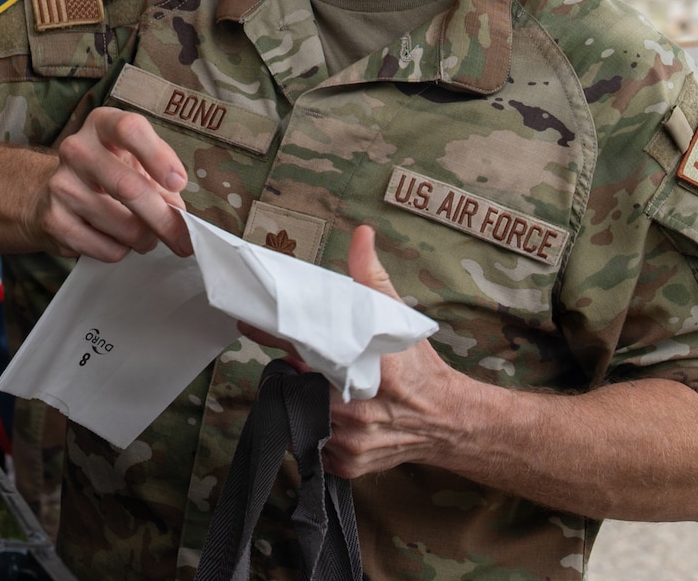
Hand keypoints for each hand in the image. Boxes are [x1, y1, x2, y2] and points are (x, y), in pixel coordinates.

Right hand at [30, 107, 192, 260]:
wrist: (56, 193)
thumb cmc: (110, 172)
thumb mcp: (137, 162)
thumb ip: (162, 181)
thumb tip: (178, 215)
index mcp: (102, 124)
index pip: (130, 129)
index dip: (158, 157)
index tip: (178, 183)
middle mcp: (77, 149)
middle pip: (128, 187)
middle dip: (163, 219)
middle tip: (183, 239)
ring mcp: (61, 185)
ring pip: (123, 226)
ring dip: (145, 239)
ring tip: (144, 235)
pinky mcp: (54, 220)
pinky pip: (107, 249)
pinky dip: (123, 251)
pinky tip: (117, 241)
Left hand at [237, 225, 472, 478]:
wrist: (449, 421)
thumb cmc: (420, 369)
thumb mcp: (398, 319)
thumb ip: (372, 277)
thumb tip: (362, 234)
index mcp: (370, 370)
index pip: (307, 348)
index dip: (275, 334)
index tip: (248, 321)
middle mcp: (357, 410)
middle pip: (299, 386)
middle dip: (294, 373)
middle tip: (299, 362)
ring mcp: (351, 441)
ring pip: (303, 416)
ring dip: (304, 402)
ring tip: (320, 388)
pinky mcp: (348, 463)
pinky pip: (314, 445)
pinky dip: (316, 430)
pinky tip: (331, 416)